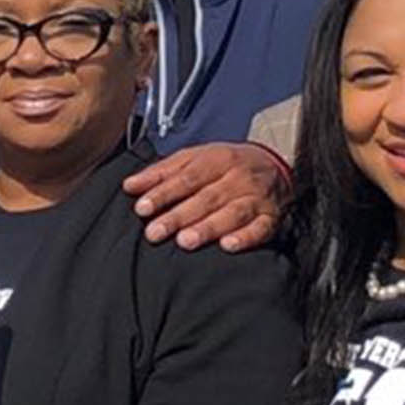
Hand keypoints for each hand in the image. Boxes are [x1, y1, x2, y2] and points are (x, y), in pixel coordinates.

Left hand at [126, 141, 288, 250]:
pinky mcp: (271, 217)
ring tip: (185, 241)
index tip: (141, 208)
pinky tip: (228, 246)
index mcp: (218, 159)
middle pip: (206, 198)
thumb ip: (162, 172)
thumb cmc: (226, 165)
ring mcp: (257, 197)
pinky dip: (246, 237)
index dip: (163, 193)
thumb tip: (129, 185)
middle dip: (179, 216)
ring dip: (208, 227)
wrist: (275, 164)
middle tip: (154, 232)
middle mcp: (238, 177)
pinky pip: (261, 228)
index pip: (187, 177)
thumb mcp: (195, 158)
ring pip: (232, 213)